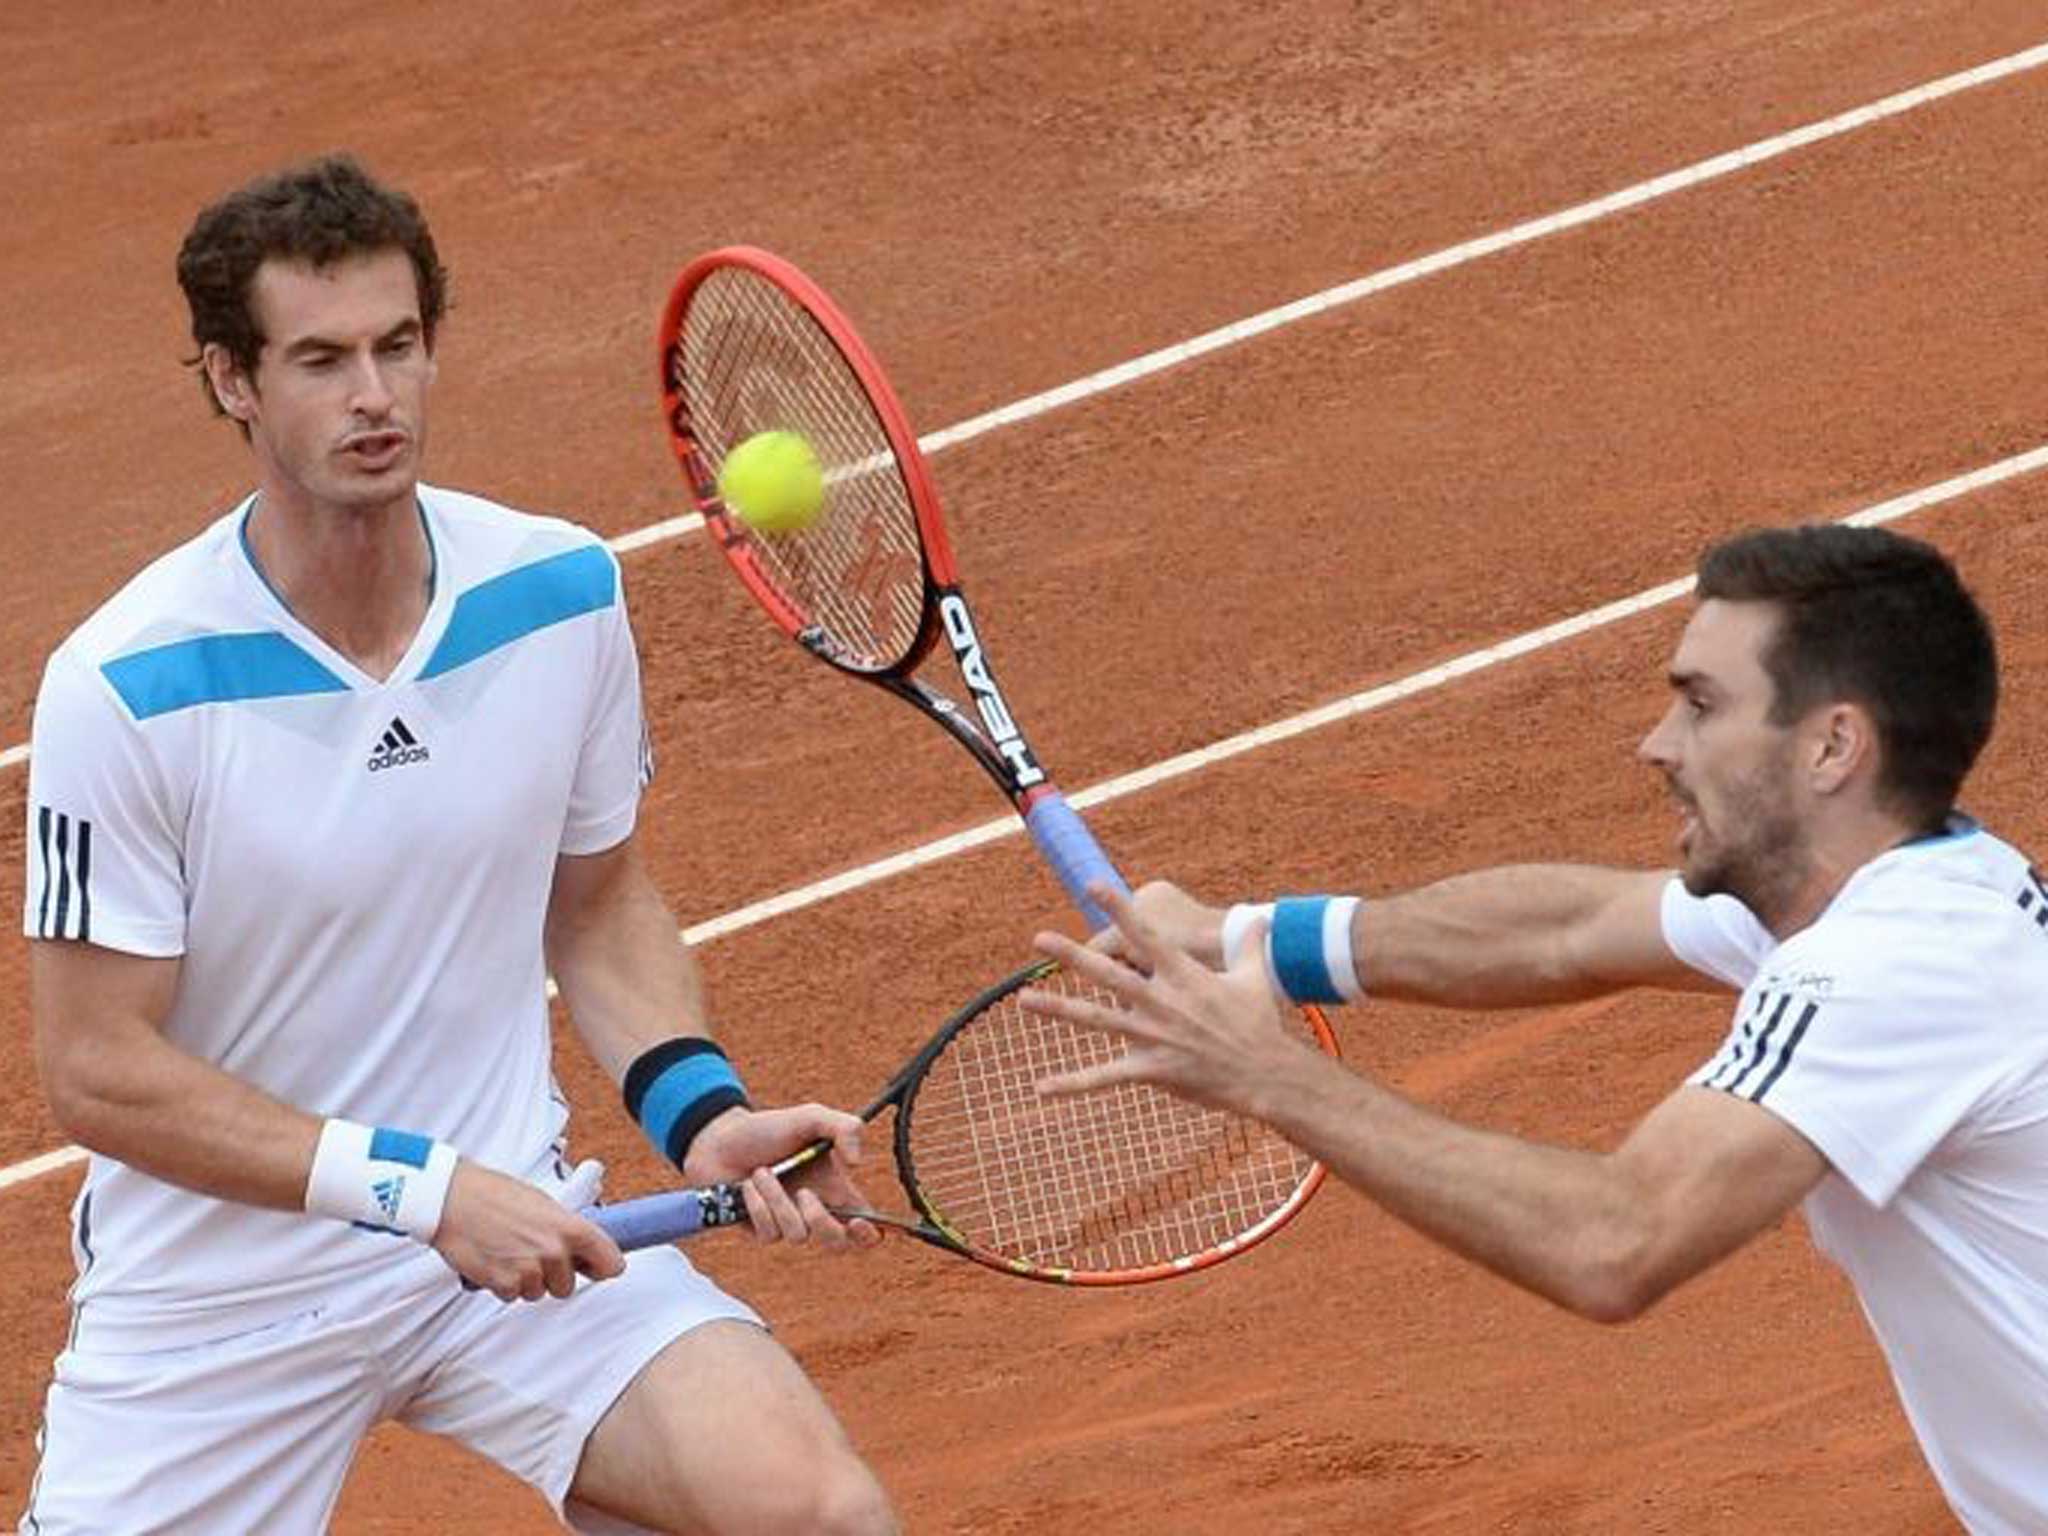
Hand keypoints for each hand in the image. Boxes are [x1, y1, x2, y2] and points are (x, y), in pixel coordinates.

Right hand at [433, 1160, 624, 1300]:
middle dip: (553, 1275)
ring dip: (527, 1279)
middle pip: (567, 1286)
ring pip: (539, 1292)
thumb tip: (582, 1247)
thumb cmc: (494, 1194)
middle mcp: (554, 1252)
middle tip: (532, 1252)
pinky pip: (513, 1295)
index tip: (595, 1268)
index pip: (611, 1264)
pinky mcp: (504, 1285)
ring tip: (509, 1251)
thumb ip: (566, 1229)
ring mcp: (529, 1271)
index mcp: (571, 1228)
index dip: (602, 1268)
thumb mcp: (544, 1203)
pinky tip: (495, 1259)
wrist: (452, 1199)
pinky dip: (504, 1283)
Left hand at [684, 1104, 881, 1251]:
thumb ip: (843, 1127)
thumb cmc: (768, 1128)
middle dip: (822, 1222)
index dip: (869, 1234)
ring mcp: (788, 1223)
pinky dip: (758, 1206)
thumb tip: (857, 1163)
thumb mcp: (810, 1117)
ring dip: (777, 1200)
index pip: (866, 1225)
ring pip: (797, 1235)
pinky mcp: (762, 1231)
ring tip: (762, 1172)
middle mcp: (815, 1210)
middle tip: (805, 1194)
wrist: (720, 1139)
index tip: (859, 1222)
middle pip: (837, 1243)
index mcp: (836, 1189)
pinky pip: (769, 1233)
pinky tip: (748, 1186)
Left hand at [1024, 883, 1310, 1114]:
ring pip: (1096, 1020)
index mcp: (1183, 975)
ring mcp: (1154, 1035)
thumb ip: (1249, 946)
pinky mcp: (1151, 1069)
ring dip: (1058, 1009)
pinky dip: (1073, 1083)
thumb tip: (1261, 918)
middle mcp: (1162, 1001)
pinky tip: (1042, 1087)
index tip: (1093, 886)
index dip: (1119, 909)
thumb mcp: (1254, 979)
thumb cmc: (1259, 1024)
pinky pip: (1105, 1076)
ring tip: (1024, 1000)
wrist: (1265, 1073)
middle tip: (1039, 938)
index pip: (1145, 935)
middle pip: (1108, 973)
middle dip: (1072, 955)